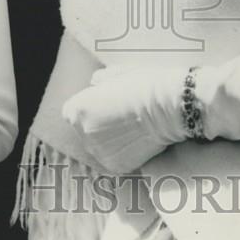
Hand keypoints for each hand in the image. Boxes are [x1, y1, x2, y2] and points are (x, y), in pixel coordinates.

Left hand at [62, 61, 187, 172]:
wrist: (167, 107)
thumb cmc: (144, 85)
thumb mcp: (119, 73)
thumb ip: (101, 79)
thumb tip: (95, 82)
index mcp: (78, 110)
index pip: (72, 113)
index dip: (90, 108)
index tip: (105, 106)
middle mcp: (83, 133)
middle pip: (85, 131)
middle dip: (100, 125)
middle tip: (122, 117)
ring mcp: (99, 152)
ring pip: (100, 147)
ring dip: (110, 141)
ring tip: (132, 129)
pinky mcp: (116, 166)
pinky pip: (115, 159)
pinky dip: (124, 153)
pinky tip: (138, 140)